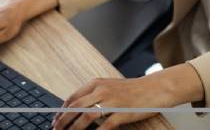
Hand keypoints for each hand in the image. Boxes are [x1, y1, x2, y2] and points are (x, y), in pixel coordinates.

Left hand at [53, 64, 203, 129]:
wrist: (155, 88)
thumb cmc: (132, 89)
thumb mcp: (109, 86)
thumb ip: (94, 94)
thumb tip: (77, 107)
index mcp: (96, 83)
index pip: (72, 97)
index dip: (61, 110)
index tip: (55, 120)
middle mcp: (101, 90)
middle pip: (75, 107)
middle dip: (63, 120)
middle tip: (56, 129)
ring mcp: (112, 101)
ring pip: (86, 116)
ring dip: (75, 128)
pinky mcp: (122, 112)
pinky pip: (106, 125)